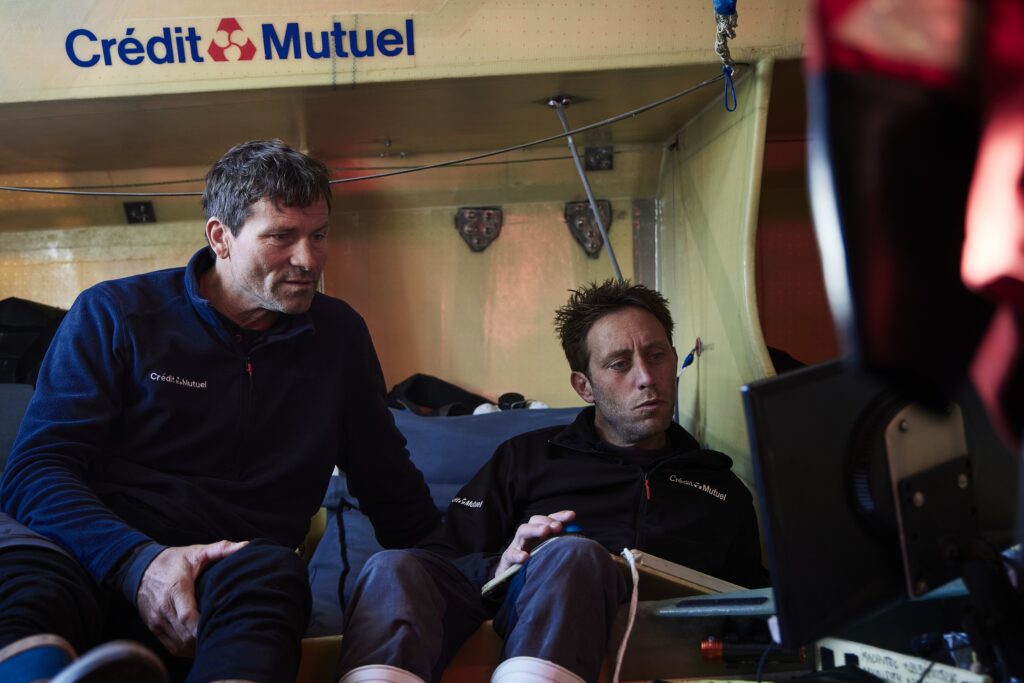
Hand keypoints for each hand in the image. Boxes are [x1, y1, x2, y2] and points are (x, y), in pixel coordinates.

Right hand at [136, 540, 247, 656]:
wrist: (140, 568)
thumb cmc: (173, 561)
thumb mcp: (197, 551)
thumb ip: (221, 549)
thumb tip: (246, 545)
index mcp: (176, 589)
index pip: (187, 617)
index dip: (203, 628)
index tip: (221, 628)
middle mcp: (164, 608)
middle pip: (185, 635)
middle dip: (205, 639)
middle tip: (226, 635)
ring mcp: (157, 621)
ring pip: (180, 645)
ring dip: (197, 647)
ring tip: (216, 640)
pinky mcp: (154, 628)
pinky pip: (172, 647)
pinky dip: (187, 649)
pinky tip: (201, 645)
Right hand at [494, 510, 574, 576]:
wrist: (510, 579)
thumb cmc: (534, 564)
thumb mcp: (547, 553)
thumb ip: (561, 546)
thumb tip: (580, 542)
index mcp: (539, 533)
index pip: (549, 520)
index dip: (559, 516)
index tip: (571, 515)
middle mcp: (528, 536)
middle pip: (534, 521)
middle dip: (546, 521)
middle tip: (557, 526)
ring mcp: (517, 546)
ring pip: (522, 531)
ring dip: (534, 530)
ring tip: (544, 531)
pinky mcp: (507, 559)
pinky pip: (511, 554)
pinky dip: (517, 554)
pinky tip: (525, 557)